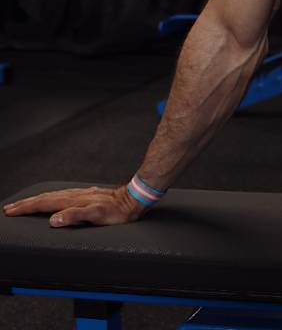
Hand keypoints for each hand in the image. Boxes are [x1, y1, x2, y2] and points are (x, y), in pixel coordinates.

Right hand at [3, 185, 146, 227]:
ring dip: (38, 199)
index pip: (45, 204)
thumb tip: (53, 220)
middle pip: (47, 198)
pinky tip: (55, 198)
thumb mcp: (97, 216)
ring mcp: (83, 194)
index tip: (11, 210)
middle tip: (10, 207)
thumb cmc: (118, 212)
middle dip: (27, 203)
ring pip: (55, 195)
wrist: (135, 199)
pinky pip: (66, 195)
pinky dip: (54, 197)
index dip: (27, 207)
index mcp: (75, 200)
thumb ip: (75, 216)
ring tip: (27, 202)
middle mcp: (77, 195)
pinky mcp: (90, 195)